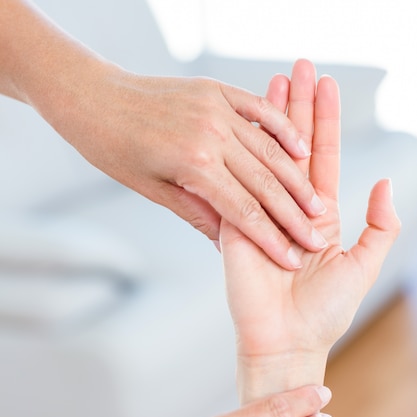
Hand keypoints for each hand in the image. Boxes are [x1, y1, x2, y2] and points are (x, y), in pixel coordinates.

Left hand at [41, 62, 328, 268]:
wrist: (92, 97)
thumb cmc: (113, 150)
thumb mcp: (151, 189)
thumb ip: (195, 212)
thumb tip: (228, 244)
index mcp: (193, 165)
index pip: (243, 211)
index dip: (270, 239)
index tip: (291, 261)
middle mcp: (211, 134)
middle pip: (264, 183)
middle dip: (293, 215)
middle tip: (316, 240)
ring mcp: (216, 107)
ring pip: (269, 150)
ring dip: (296, 180)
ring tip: (317, 206)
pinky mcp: (216, 90)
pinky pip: (258, 110)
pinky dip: (282, 130)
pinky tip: (302, 150)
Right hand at [221, 60, 399, 373]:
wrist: (286, 342)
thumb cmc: (325, 313)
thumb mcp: (362, 265)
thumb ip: (379, 226)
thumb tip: (381, 184)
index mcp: (320, 215)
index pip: (321, 157)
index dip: (325, 121)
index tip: (325, 86)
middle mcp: (289, 208)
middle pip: (293, 148)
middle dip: (297, 107)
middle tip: (298, 68)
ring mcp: (260, 213)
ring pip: (264, 158)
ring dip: (268, 119)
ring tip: (273, 82)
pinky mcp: (235, 226)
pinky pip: (235, 183)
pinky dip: (237, 152)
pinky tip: (236, 124)